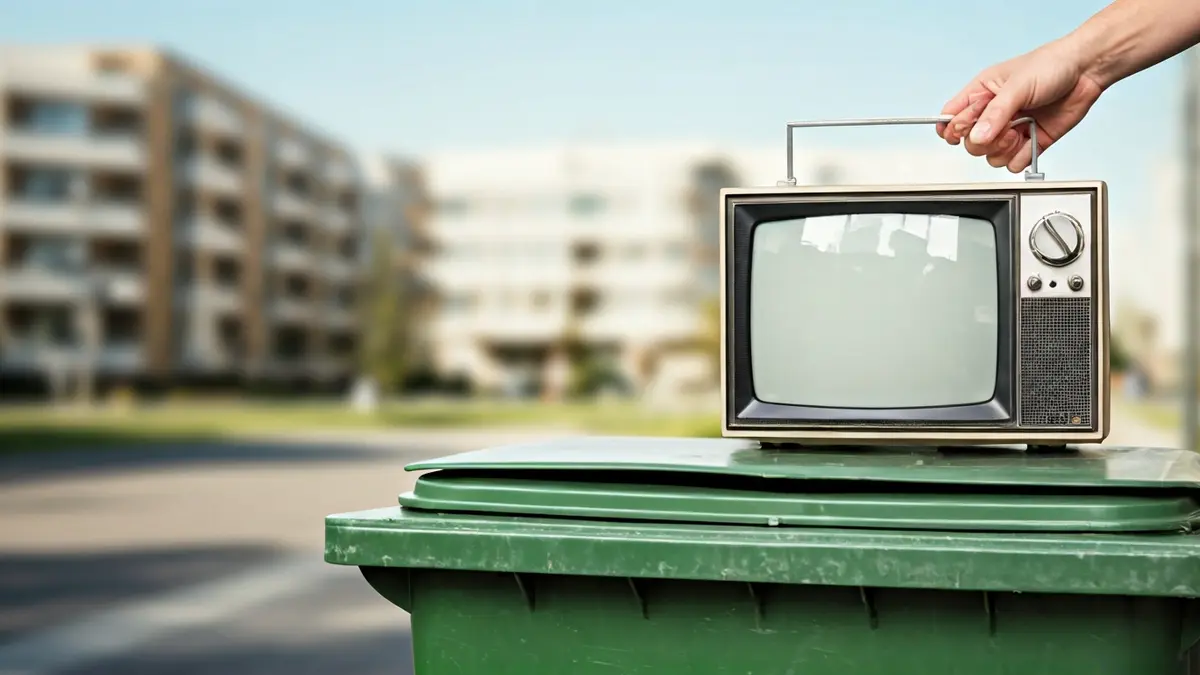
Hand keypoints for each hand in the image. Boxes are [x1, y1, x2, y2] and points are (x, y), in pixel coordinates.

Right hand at [936, 39, 1104, 172]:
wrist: (1086, 71)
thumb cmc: (1051, 65)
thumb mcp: (1017, 86)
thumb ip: (995, 114)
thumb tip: (977, 137)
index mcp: (982, 93)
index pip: (952, 118)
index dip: (953, 129)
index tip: (962, 132)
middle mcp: (994, 114)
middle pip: (971, 144)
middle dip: (985, 141)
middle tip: (1003, 128)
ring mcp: (1011, 130)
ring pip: (991, 157)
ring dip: (1005, 150)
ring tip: (1020, 131)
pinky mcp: (1029, 142)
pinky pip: (1015, 163)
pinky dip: (1022, 157)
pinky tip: (1031, 140)